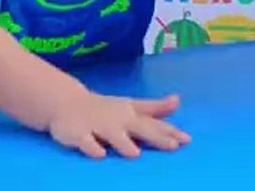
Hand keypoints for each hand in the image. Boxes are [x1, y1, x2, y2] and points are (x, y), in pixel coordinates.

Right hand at [47, 90, 190, 158]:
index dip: (170, 132)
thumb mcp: (130, 106)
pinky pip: (85, 142)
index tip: (187, 140)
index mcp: (130, 114)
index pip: (153, 123)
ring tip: (135, 154)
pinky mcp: (78, 133)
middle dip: (156, 137)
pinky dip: (92, 147)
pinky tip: (99, 154)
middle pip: (139, 129)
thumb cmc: (105, 108)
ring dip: (123, 143)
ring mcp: (97, 126)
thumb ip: (153, 108)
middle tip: (172, 147)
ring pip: (112, 135)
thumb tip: (178, 101)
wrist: (67, 102)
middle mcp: (118, 120)